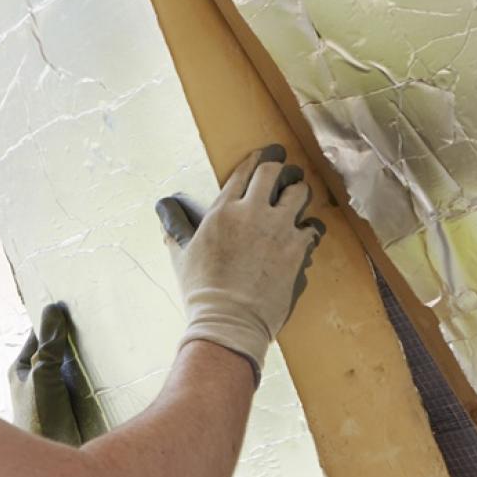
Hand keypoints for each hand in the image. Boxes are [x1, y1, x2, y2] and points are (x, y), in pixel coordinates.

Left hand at [9, 302, 104, 446]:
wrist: (55, 458)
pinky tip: (112, 371)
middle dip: (74, 338)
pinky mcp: (74, 406)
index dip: (54, 321)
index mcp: (21, 369)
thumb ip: (50, 344)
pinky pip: (85, 384)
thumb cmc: (39, 417)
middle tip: (97, 321)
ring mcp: (56, 393)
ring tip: (109, 341)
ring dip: (88, 359)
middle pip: (58, 351)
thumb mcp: (43, 375)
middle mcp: (37, 379)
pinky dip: (97, 376)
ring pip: (73, 367)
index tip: (73, 304)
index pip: (39, 335)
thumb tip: (53, 310)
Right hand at [155, 143, 325, 383]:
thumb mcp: (181, 253)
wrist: (229, 321)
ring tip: (297, 200)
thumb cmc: (202, 290)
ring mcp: (279, 229)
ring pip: (300, 193)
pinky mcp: (298, 249)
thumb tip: (163, 206)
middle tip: (286, 172)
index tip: (267, 155)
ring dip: (299, 194)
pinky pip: (313, 227)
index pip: (246, 170)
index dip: (259, 158)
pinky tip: (305, 235)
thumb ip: (175, 223)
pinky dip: (310, 229)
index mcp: (223, 209)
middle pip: (275, 171)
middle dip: (282, 169)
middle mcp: (253, 212)